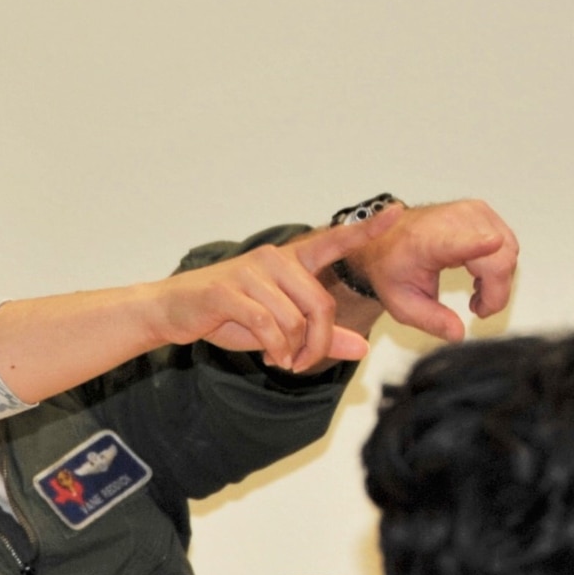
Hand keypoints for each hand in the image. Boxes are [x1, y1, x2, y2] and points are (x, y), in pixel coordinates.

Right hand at [154, 208, 399, 372]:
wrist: (176, 312)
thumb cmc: (229, 315)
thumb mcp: (281, 329)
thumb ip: (323, 336)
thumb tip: (363, 348)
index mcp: (290, 262)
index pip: (334, 241)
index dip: (367, 228)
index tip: (397, 211)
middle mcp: (274, 259)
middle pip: (321, 306)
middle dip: (319, 344)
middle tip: (303, 364)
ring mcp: (251, 272)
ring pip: (295, 321)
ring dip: (292, 351)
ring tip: (279, 358)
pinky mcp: (229, 291)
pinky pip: (268, 326)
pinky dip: (275, 349)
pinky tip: (270, 357)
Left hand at [340, 199, 518, 342]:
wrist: (389, 239)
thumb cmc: (394, 268)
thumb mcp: (404, 305)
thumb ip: (432, 321)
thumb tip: (458, 334)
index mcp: (430, 242)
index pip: (458, 242)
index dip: (479, 244)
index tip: (493, 242)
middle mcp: (454, 220)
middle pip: (497, 259)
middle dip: (495, 293)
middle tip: (476, 308)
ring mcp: (472, 211)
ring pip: (508, 253)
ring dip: (497, 280)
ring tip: (474, 291)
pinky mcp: (483, 211)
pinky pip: (508, 244)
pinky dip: (499, 266)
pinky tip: (478, 274)